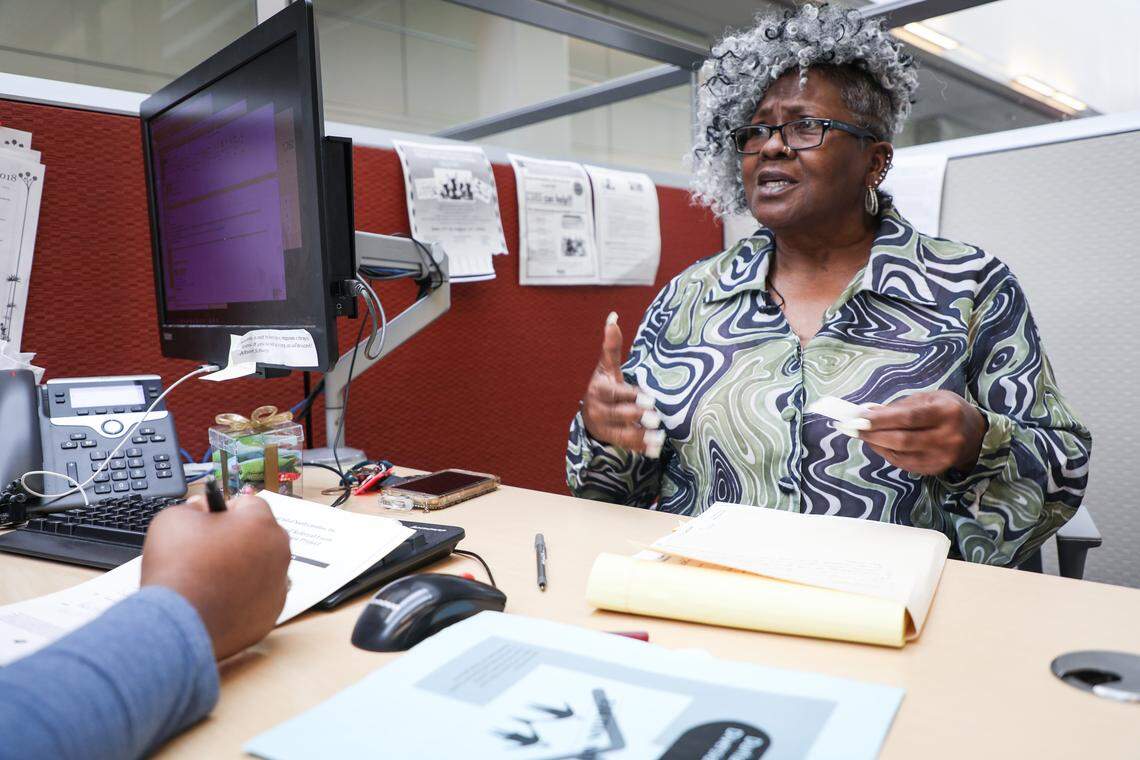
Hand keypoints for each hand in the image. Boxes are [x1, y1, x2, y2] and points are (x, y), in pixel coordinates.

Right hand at [141, 494, 290, 659]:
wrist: (176, 622)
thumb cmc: (177, 568)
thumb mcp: (175, 518)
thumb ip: (194, 507)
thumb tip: (202, 509)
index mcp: (261, 523)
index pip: (250, 504)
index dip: (226, 510)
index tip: (210, 521)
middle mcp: (279, 552)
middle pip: (260, 537)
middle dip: (238, 539)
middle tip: (209, 550)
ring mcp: (278, 586)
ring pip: (262, 569)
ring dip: (244, 570)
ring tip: (212, 579)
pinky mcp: (270, 615)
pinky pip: (259, 599)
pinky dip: (243, 598)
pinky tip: (219, 601)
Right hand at [580, 312, 664, 456]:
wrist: (591, 414)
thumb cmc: (604, 386)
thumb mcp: (606, 367)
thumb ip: (611, 346)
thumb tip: (613, 316)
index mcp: (597, 390)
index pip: (613, 394)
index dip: (630, 397)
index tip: (648, 399)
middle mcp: (597, 411)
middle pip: (618, 415)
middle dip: (636, 417)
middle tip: (655, 418)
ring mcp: (604, 428)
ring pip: (622, 435)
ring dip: (641, 437)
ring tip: (659, 437)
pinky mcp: (611, 441)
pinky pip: (627, 447)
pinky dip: (642, 449)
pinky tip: (656, 450)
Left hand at [860, 391, 986, 475]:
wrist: (976, 434)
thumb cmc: (947, 410)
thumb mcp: (929, 398)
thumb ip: (901, 406)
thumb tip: (869, 413)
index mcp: (947, 413)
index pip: (909, 417)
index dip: (881, 419)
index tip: (858, 417)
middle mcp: (948, 437)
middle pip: (902, 440)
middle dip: (873, 434)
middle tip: (852, 428)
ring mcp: (943, 457)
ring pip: (901, 454)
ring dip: (876, 445)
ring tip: (861, 434)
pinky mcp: (936, 469)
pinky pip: (904, 464)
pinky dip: (886, 454)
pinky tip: (877, 444)